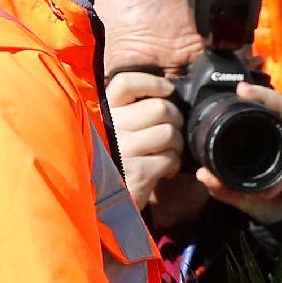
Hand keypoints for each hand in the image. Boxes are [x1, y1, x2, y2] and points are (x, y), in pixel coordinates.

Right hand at [106, 70, 195, 230]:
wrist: (103, 200)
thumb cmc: (116, 160)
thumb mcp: (115, 130)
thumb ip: (131, 110)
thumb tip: (166, 93)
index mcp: (104, 112)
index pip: (126, 83)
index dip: (153, 82)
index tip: (167, 89)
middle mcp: (110, 127)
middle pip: (160, 108)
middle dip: (176, 119)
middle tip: (173, 131)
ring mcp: (122, 149)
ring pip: (170, 133)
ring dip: (178, 144)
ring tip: (167, 152)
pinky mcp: (137, 171)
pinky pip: (170, 158)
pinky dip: (174, 165)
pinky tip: (164, 170)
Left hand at [198, 84, 281, 223]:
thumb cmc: (280, 207)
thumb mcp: (246, 197)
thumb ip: (225, 188)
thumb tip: (202, 174)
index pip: (272, 110)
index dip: (259, 97)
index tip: (238, 89)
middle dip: (267, 96)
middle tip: (243, 91)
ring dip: (272, 154)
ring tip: (253, 175)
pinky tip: (269, 191)